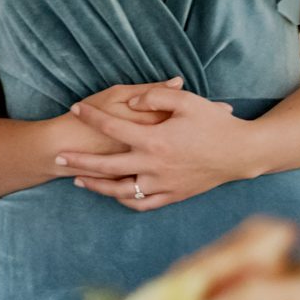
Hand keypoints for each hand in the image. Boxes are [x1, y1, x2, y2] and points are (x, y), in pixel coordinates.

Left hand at [59, 85, 258, 210]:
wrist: (241, 153)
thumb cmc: (215, 123)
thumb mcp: (188, 101)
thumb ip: (156, 96)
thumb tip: (133, 101)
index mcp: (155, 139)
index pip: (113, 126)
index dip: (91, 116)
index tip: (76, 109)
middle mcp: (154, 164)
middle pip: (107, 164)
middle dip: (79, 159)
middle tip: (58, 156)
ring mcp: (163, 184)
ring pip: (120, 190)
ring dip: (97, 185)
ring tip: (78, 179)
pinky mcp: (173, 195)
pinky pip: (143, 203)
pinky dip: (125, 200)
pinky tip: (114, 194)